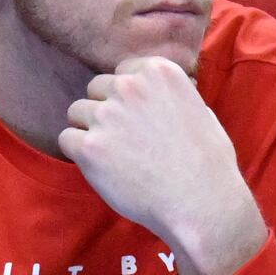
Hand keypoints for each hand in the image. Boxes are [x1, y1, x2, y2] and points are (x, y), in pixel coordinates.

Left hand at [61, 58, 269, 274]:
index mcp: (158, 72)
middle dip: (107, 110)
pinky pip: (67, 139)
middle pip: (96, 88)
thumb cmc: (209, 163)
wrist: (200, 202)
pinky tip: (103, 168)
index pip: (122, 72)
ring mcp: (106, 116)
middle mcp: (129, 87)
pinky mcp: (89, 146)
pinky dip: (79, 153)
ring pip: (77, 112)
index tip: (138, 116)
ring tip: (115, 156)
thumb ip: (169, 97)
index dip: (127, 96)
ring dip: (91, 130)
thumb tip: (155, 98)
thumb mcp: (201, 111)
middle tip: (126, 139)